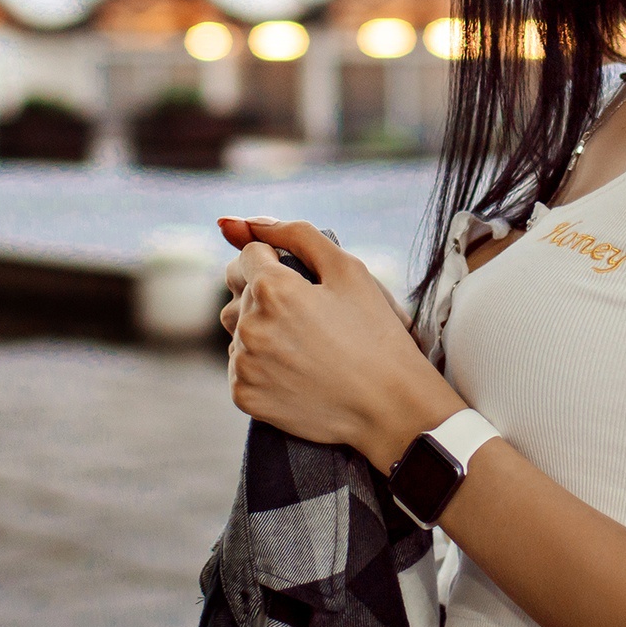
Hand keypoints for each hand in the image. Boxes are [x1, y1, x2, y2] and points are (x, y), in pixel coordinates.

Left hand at [216, 217, 462, 469]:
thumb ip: (296, 234)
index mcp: (272, 288)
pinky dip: (259, 364)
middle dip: (265, 294)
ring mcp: (243, 364)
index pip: (248, 254)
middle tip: (308, 316)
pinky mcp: (244, 395)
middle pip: (238, 292)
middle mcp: (249, 325)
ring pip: (237, 330)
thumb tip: (246, 221)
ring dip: (260, 329)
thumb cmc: (374, 333)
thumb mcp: (347, 270)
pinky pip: (239, 366)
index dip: (275, 261)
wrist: (388, 406)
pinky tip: (295, 369)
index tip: (303, 283)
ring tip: (303, 344)